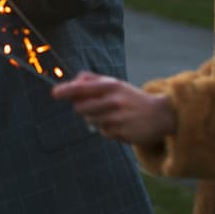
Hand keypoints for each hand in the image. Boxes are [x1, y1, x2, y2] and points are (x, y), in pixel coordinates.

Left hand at [51, 71, 177, 144]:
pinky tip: (122, 125)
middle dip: (84, 110)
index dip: (66, 90)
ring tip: (114, 116)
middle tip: (97, 108)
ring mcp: (117, 117)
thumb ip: (94, 81)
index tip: (54, 93)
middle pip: (81, 108)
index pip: (83, 87)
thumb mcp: (116, 85)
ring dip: (98, 120)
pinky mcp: (121, 132)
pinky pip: (104, 132)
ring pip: (92, 122)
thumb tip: (74, 81)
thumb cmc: (132, 98)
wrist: (160, 114)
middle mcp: (113, 100)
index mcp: (111, 86)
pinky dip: (109, 130)